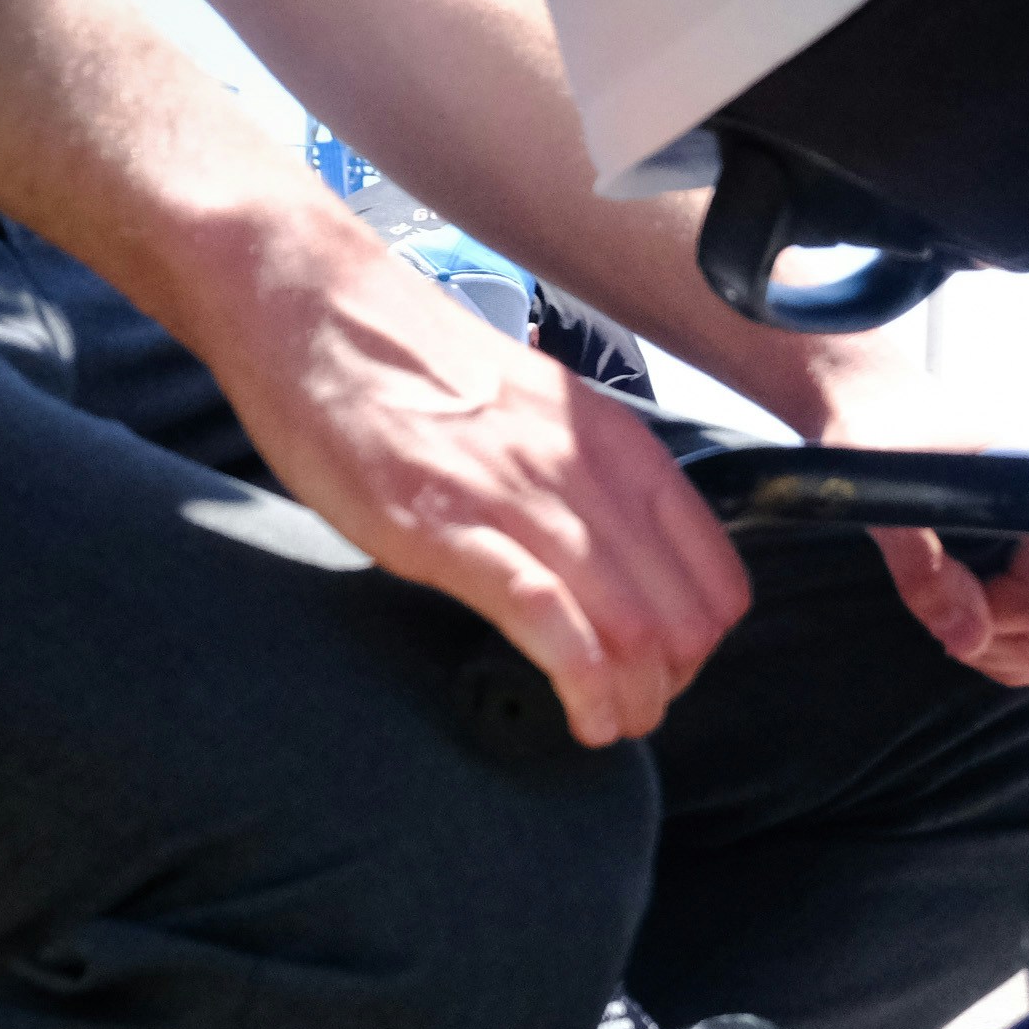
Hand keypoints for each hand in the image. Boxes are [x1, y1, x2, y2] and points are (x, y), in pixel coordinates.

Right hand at [191, 203, 749, 743]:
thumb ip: (589, 481)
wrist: (313, 305)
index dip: (702, 640)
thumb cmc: (415, 367)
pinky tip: (581, 716)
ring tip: (612, 724)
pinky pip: (546, 619)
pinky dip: (579, 684)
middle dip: (671, 684)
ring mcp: (516, 499)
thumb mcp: (537, 414)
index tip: (670, 668)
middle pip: (680, 617)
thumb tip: (625, 563)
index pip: (714, 574)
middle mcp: (582, 472)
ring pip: (627, 627)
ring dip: (632, 699)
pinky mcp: (446, 528)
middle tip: (639, 709)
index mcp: (616, 445)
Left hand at [804, 373, 1028, 687]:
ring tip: (953, 610)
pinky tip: (976, 620)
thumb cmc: (874, 436)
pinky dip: (1017, 651)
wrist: (882, 411)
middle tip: (936, 600)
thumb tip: (967, 639)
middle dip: (988, 638)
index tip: (934, 587)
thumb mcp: (878, 490)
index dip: (982, 614)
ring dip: (1002, 651)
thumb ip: (920, 565)